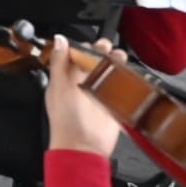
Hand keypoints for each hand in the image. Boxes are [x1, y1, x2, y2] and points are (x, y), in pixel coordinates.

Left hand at [46, 35, 125, 156]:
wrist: (83, 145)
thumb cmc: (66, 120)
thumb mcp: (59, 86)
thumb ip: (59, 62)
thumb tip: (59, 40)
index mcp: (65, 79)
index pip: (74, 56)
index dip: (82, 47)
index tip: (89, 41)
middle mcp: (82, 85)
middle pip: (93, 62)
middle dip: (100, 52)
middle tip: (105, 46)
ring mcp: (98, 93)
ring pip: (107, 72)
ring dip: (113, 62)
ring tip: (118, 55)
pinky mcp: (111, 103)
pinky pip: (119, 87)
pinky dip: (124, 78)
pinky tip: (126, 71)